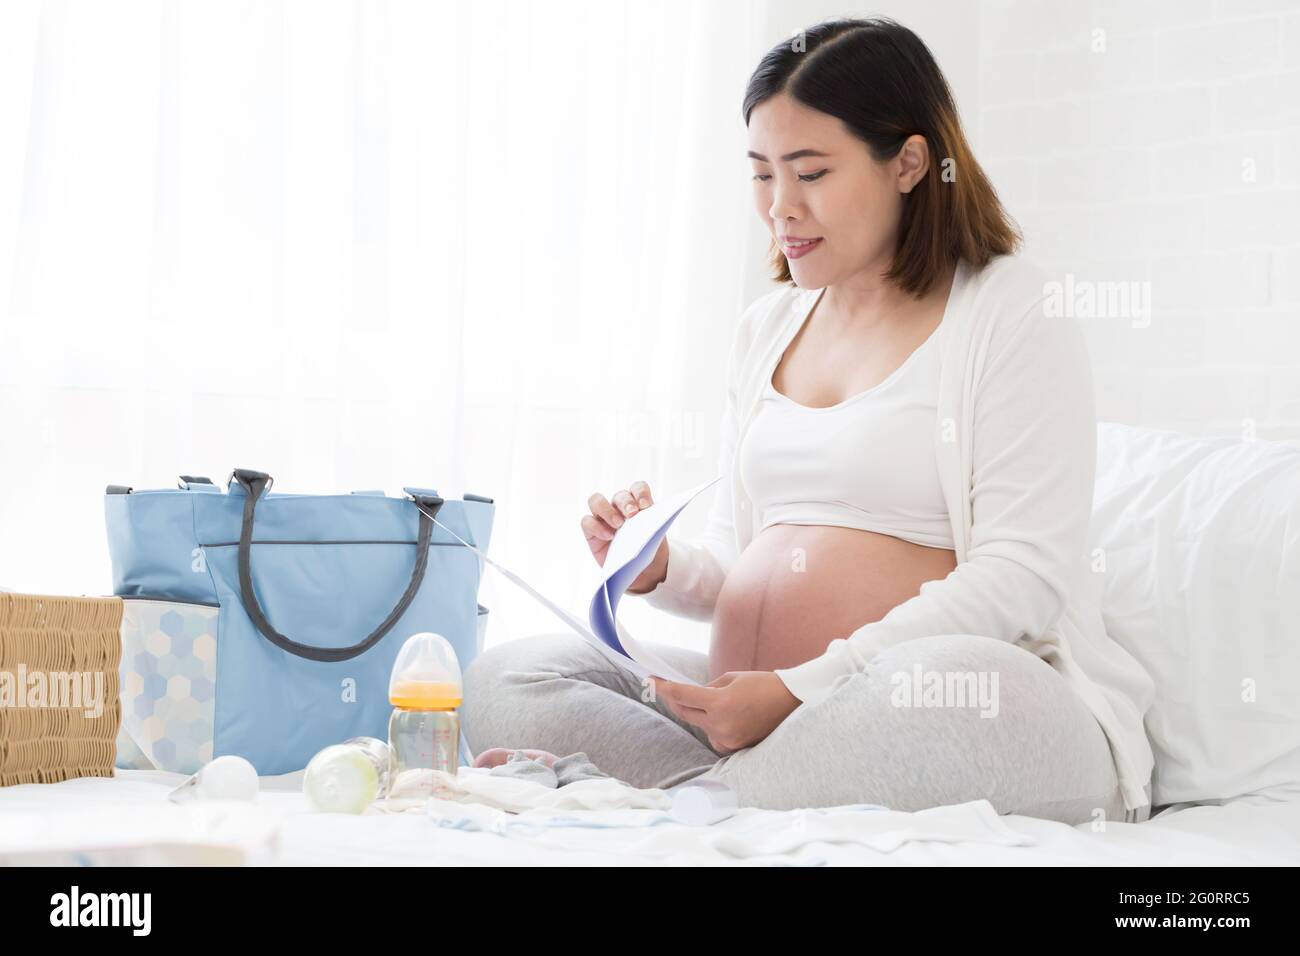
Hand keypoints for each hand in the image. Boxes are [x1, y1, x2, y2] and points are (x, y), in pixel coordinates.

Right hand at [582, 481, 666, 591]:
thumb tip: (648, 524)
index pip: (637, 488)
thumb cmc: (650, 549)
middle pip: (619, 495)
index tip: (646, 506)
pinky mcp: (591, 531)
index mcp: (638, 503)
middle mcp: (619, 506)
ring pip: (596, 500)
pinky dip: (596, 527)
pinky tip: (608, 536)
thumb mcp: (655, 538)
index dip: (641, 493)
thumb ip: (651, 527)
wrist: (643, 570)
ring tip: (618, 524)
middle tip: (632, 515)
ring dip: (607, 510)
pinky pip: (587, 521)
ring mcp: (603, 517)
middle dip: (626, 503)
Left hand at [649, 671, 799, 753]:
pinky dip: (712, 724)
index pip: (682, 695)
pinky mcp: (733, 747)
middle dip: (675, 699)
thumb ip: (707, 688)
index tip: (651, 680)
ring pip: (698, 723)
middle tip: (667, 687)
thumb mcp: (731, 678)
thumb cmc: (762, 684)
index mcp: (720, 702)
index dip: (664, 687)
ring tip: (716, 700)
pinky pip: (712, 734)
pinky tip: (726, 715)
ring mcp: (727, 739)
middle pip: (685, 712)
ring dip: (698, 712)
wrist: (791, 703)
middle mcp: (721, 724)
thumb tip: (690, 695)